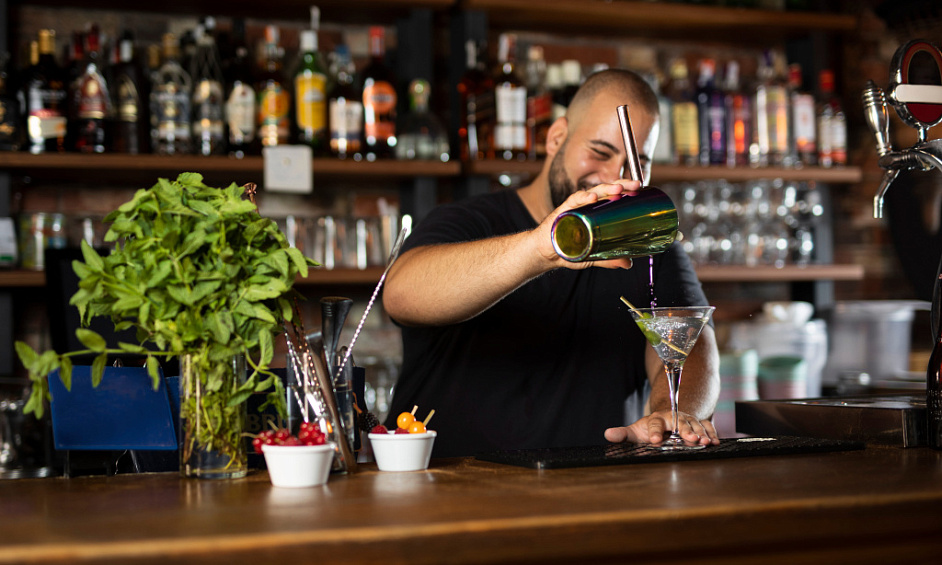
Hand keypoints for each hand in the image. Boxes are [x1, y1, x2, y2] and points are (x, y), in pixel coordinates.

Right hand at [534, 179, 641, 270]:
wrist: (545, 253)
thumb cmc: (567, 249)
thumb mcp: (591, 255)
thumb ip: (608, 259)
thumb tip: (628, 264)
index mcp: (596, 212)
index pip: (614, 197)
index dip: (627, 191)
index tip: (641, 189)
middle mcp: (587, 205)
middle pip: (608, 191)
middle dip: (623, 185)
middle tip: (636, 185)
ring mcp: (576, 206)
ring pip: (593, 192)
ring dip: (606, 188)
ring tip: (618, 189)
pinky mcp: (563, 210)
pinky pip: (574, 200)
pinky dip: (583, 197)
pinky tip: (591, 197)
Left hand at [603, 410, 719, 445]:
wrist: (668, 419)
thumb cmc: (650, 429)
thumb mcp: (636, 432)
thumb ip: (623, 434)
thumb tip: (608, 435)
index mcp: (656, 419)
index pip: (654, 424)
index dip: (654, 432)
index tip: (655, 441)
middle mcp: (673, 418)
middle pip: (679, 423)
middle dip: (685, 431)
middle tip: (689, 439)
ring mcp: (687, 420)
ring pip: (695, 424)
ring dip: (701, 433)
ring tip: (705, 442)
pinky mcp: (699, 424)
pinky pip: (707, 427)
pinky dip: (712, 433)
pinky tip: (715, 442)